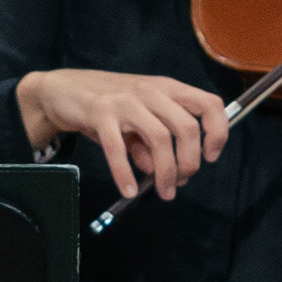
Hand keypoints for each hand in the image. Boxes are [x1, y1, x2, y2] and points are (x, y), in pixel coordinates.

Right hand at [18, 68, 229, 202]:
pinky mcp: (101, 113)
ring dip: (165, 172)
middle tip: (180, 182)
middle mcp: (152, 92)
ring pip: (160, 139)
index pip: (209, 104)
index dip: (218, 132)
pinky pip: (118, 148)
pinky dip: (125, 173)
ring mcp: (126, 101)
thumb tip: (162, 172)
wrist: (63, 90)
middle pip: (187, 127)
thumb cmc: (107, 106)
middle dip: (189, 162)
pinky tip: (129, 190)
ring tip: (163, 193)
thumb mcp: (137, 121)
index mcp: (168, 89)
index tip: (210, 156)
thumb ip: (151, 145)